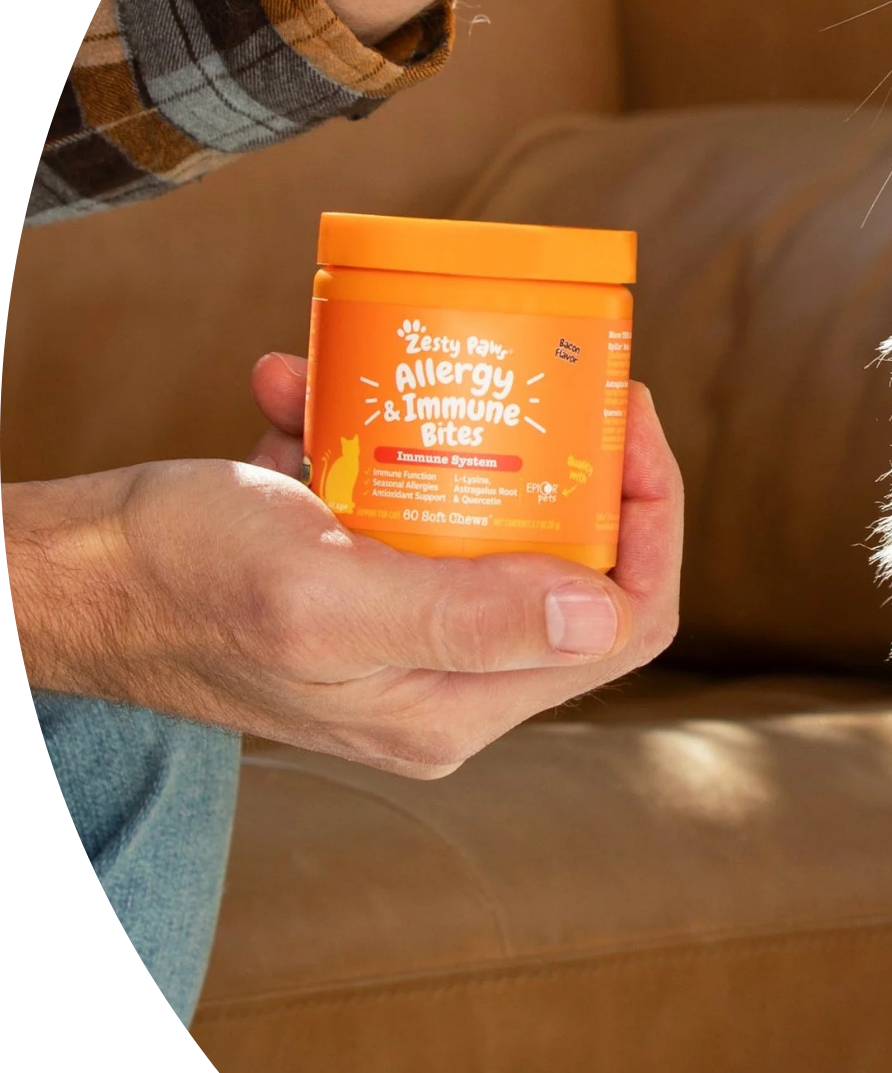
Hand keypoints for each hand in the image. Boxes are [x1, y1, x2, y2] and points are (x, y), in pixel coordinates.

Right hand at [4, 357, 682, 777]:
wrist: (58, 576)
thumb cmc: (171, 580)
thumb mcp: (323, 592)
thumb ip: (466, 612)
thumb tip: (602, 616)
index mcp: (453, 704)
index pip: (623, 624)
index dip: (652, 517)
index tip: (625, 414)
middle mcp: (442, 681)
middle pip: (572, 566)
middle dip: (565, 459)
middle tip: (545, 370)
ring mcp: (401, 635)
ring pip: (488, 523)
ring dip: (452, 434)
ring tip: (400, 368)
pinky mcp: (354, 587)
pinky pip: (399, 504)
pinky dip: (363, 437)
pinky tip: (302, 392)